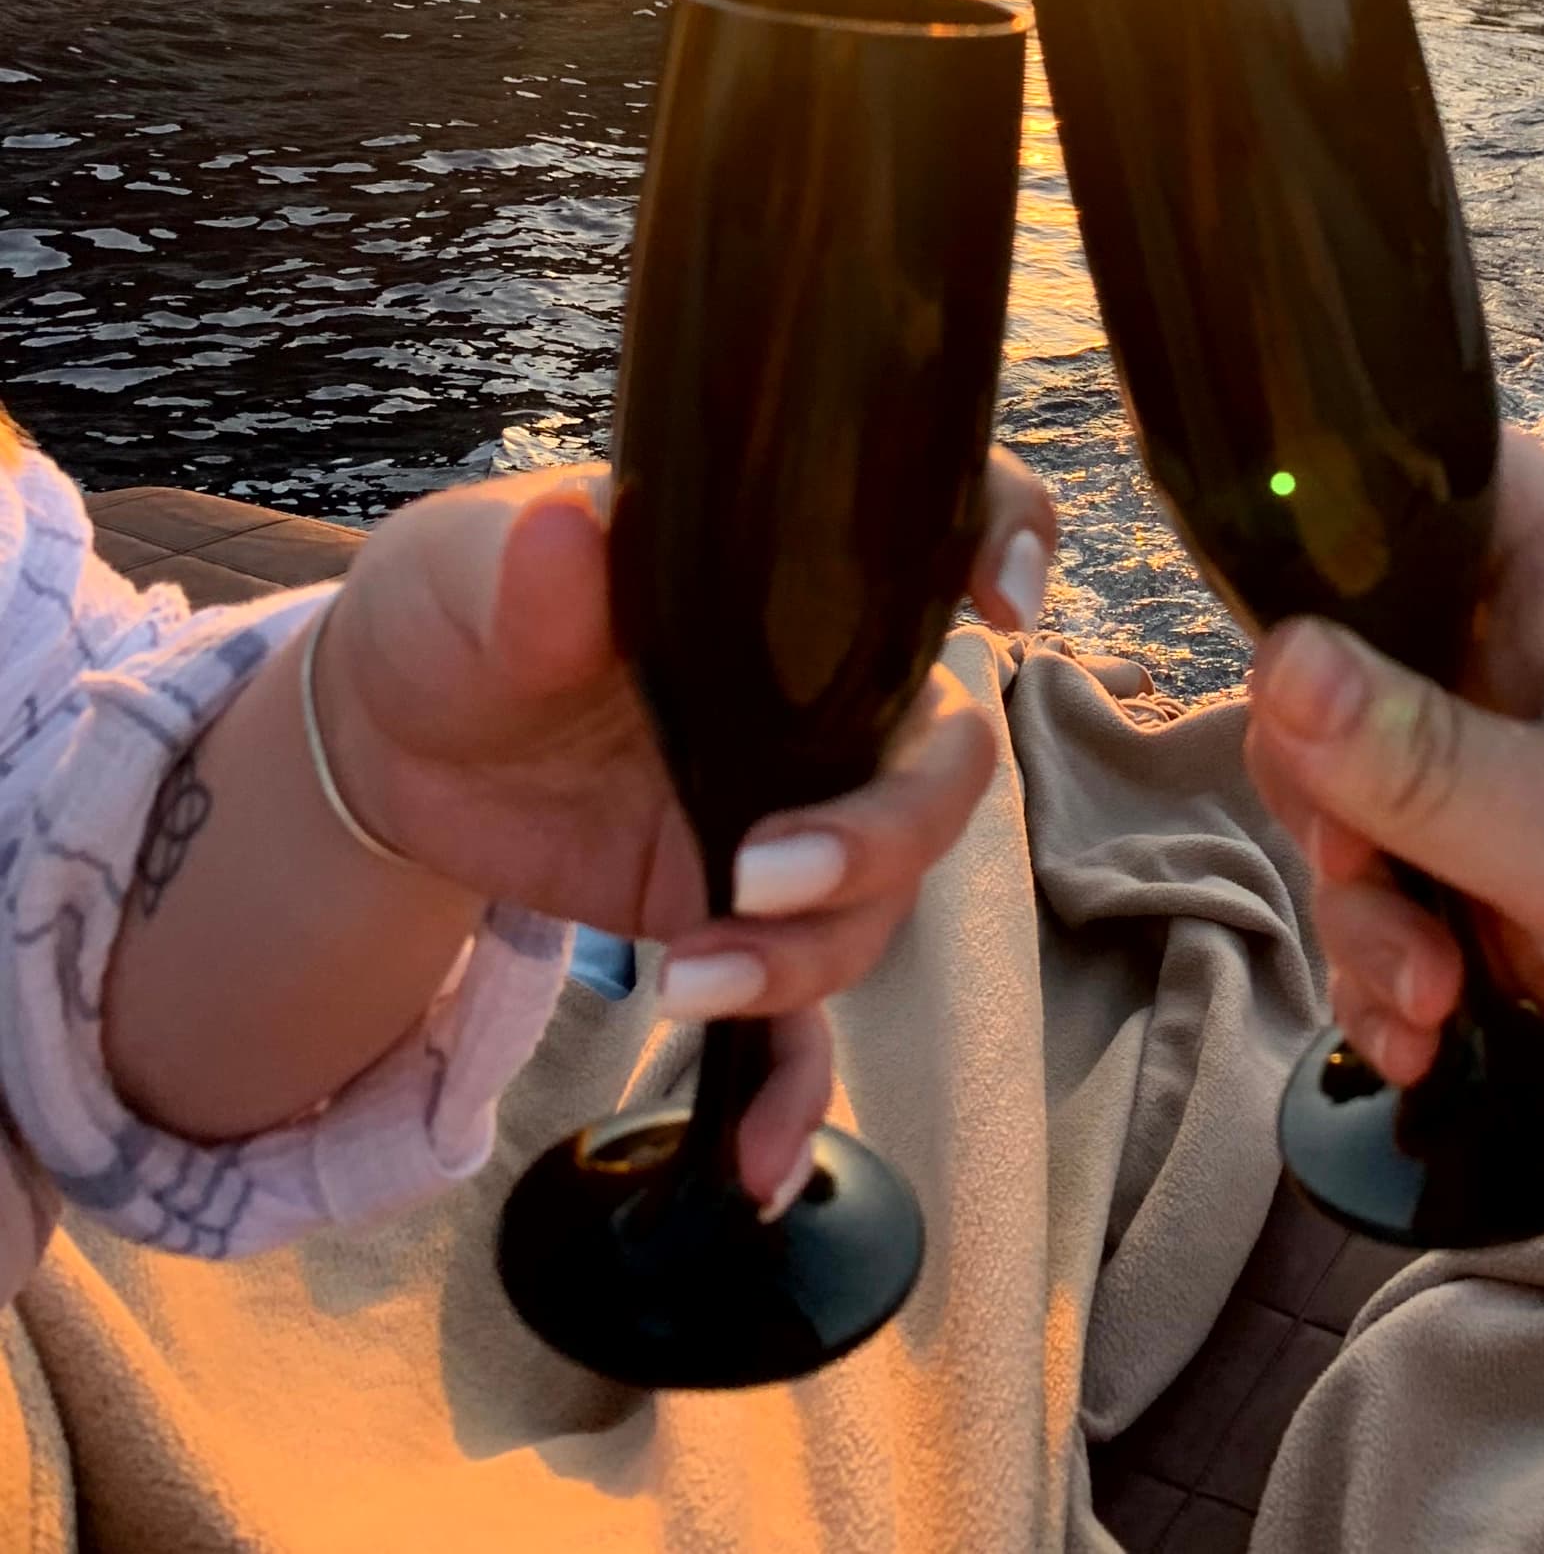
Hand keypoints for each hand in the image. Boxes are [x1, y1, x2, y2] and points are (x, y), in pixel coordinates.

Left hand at [311, 450, 1051, 1196]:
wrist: (393, 743)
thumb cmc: (455, 612)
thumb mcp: (462, 573)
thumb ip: (519, 569)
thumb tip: (566, 537)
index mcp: (784, 577)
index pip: (940, 521)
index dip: (1005, 536)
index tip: (1002, 596)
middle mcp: (822, 694)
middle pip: (936, 762)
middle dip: (884, 835)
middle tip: (760, 874)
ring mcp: (793, 812)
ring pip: (879, 897)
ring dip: (810, 956)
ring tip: (686, 976)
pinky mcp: (738, 917)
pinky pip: (803, 1016)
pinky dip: (790, 1088)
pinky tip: (751, 1166)